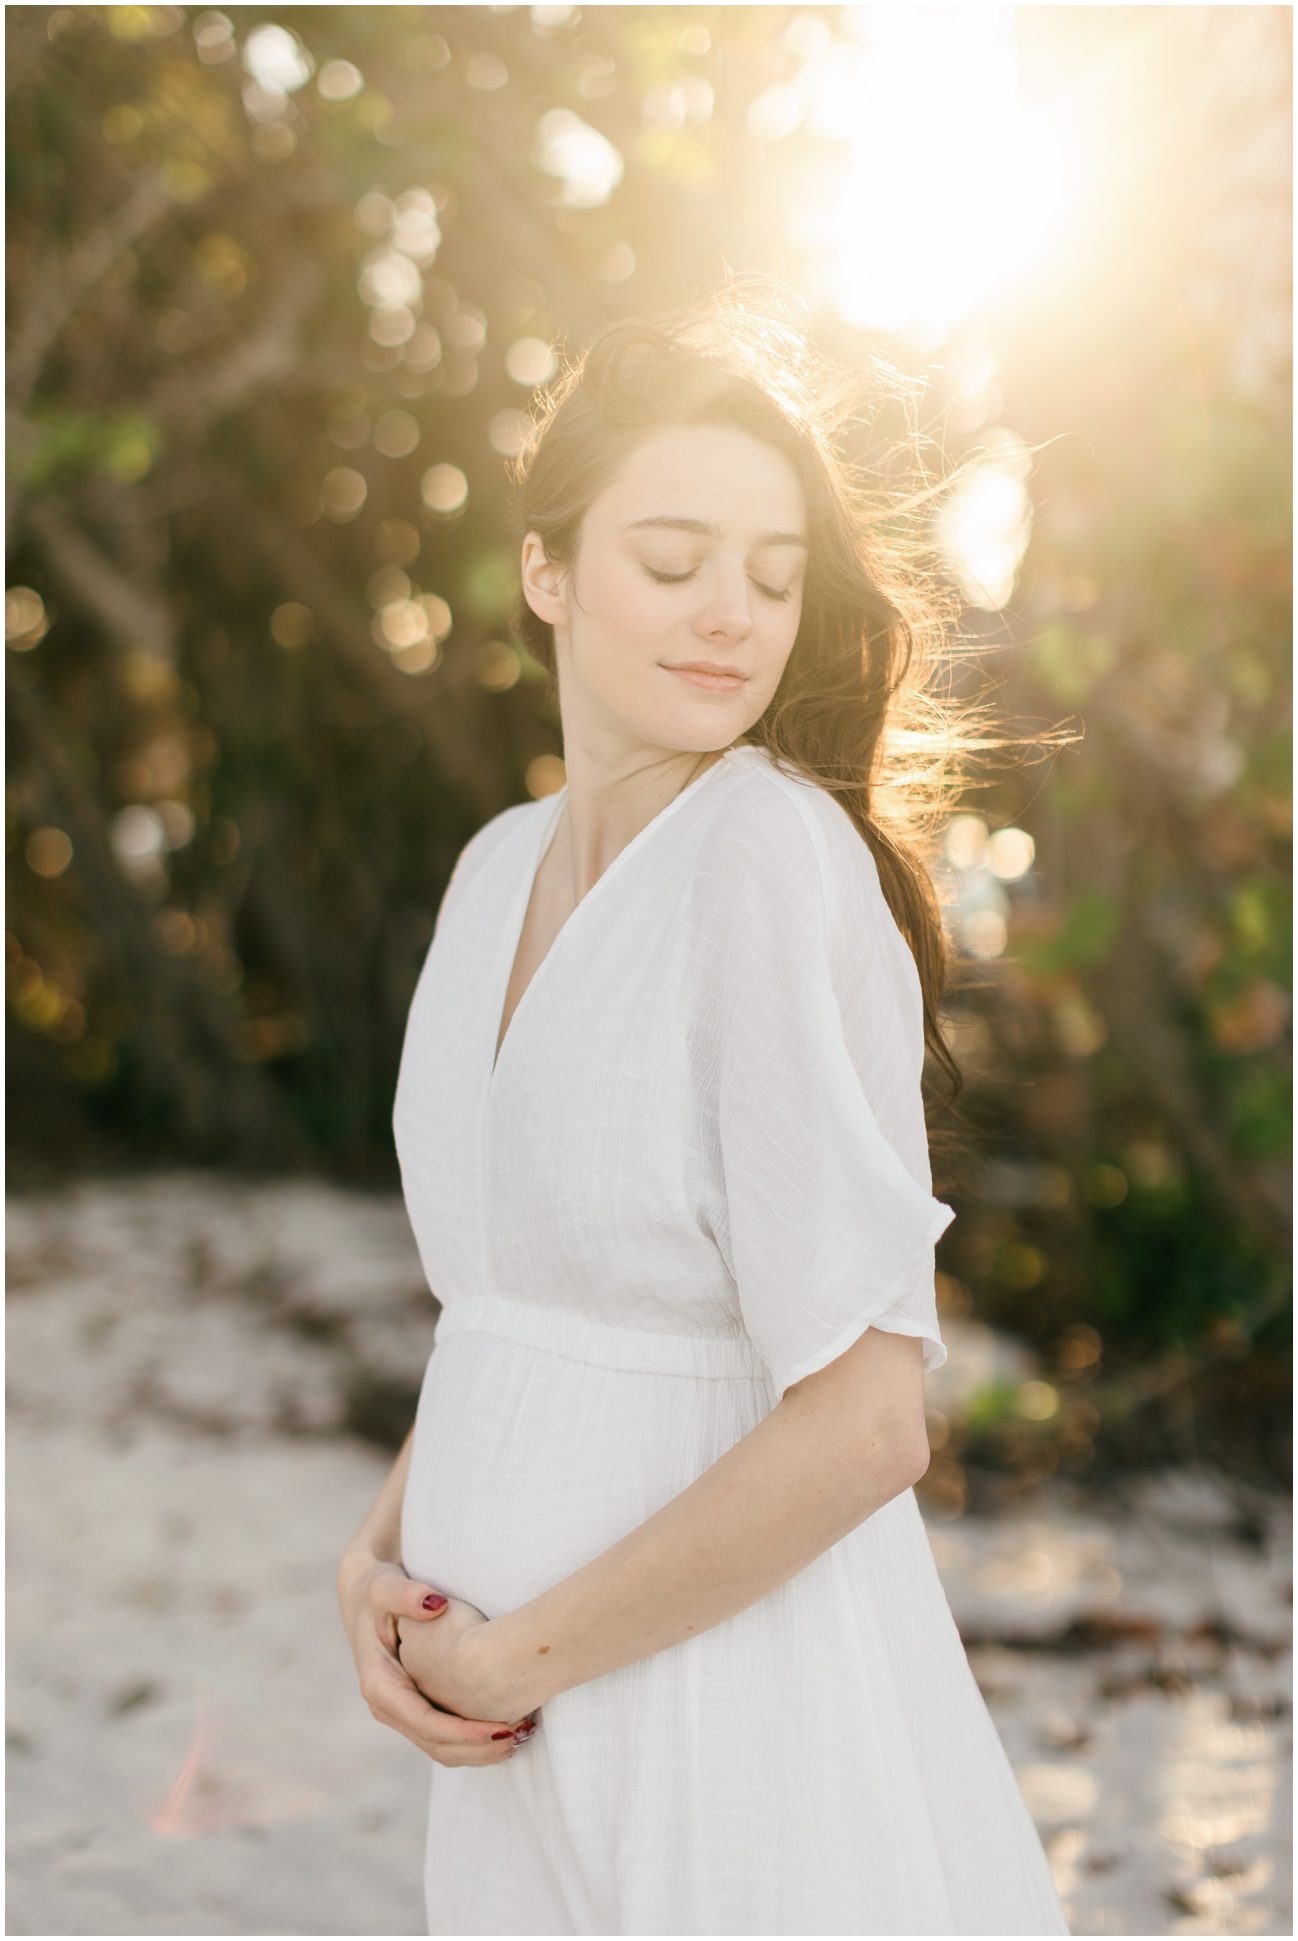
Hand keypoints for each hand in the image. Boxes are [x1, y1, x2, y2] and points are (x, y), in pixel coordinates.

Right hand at [336, 1548, 533, 1766]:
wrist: (364, 1601)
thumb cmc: (375, 1593)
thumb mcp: (384, 1588)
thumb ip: (405, 1594)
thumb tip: (434, 1604)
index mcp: (379, 1686)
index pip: (425, 1723)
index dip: (464, 1731)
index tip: (501, 1726)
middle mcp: (388, 1708)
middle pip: (437, 1744)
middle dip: (479, 1746)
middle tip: (522, 1734)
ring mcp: (401, 1714)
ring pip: (443, 1749)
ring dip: (481, 1751)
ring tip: (522, 1736)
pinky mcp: (415, 1711)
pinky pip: (446, 1739)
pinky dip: (475, 1742)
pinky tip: (507, 1731)